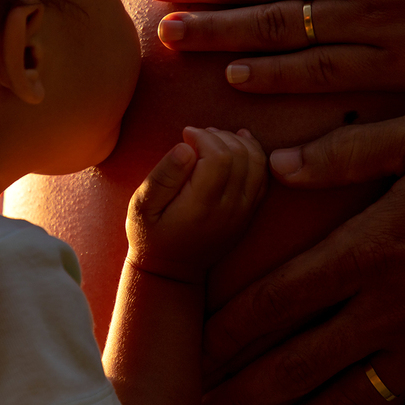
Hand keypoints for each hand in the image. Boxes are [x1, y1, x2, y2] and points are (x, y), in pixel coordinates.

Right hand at [127, 127, 266, 282]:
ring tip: (213, 139)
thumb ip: (164, 176)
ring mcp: (243, 212)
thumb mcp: (142, 207)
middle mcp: (229, 209)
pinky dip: (254, 153)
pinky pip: (262, 175)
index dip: (203, 137)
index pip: (219, 158)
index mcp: (201, 207)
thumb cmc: (151, 234)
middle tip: (197, 136)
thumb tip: (186, 147)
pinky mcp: (249, 211)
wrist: (172, 270)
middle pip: (240, 156)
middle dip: (219, 136)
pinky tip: (237, 143)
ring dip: (237, 142)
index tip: (185, 134)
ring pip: (256, 162)